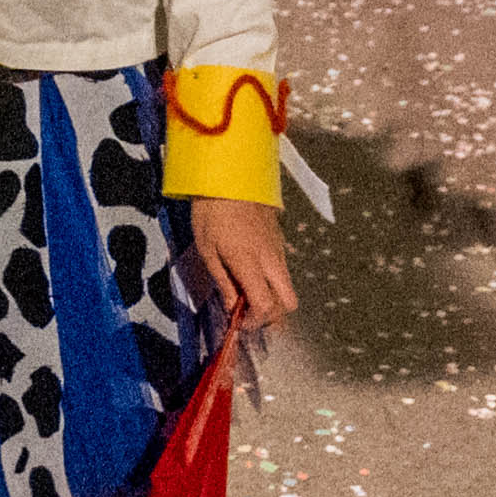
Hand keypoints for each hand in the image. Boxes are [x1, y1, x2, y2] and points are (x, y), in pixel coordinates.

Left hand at [186, 197, 297, 327]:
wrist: (229, 174)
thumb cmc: (211, 211)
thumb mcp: (207, 249)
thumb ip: (223, 281)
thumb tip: (232, 306)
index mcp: (251, 263)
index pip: (266, 306)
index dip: (255, 322)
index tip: (239, 322)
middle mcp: (271, 260)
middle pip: (289, 302)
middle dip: (273, 315)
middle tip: (249, 312)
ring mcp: (279, 248)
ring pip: (288, 285)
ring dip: (273, 296)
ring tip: (247, 292)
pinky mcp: (279, 238)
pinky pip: (283, 268)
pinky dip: (273, 280)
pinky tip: (252, 272)